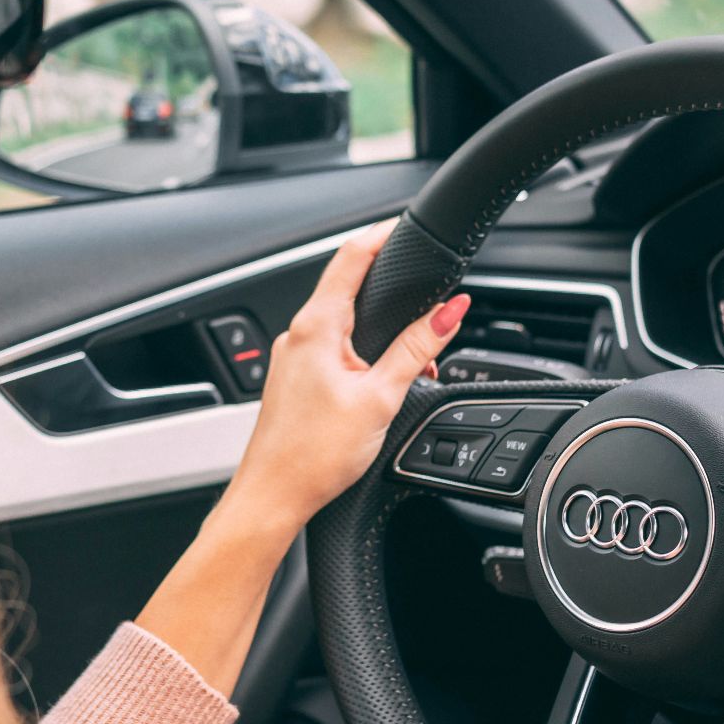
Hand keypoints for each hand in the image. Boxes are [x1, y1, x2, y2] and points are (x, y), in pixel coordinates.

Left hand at [223, 220, 469, 535]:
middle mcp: (297, 335)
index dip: (381, 235)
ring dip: (379, 330)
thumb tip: (450, 310)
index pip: (350, 257)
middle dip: (389, 289)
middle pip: (347, 287)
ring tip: (414, 358)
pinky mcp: (294, 380)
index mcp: (316, 327)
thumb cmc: (313, 455)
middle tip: (425, 291)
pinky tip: (380, 381)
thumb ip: (417, 349)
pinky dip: (361, 353)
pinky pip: (331, 349)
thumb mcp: (380, 396)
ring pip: (341, 323)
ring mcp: (292, 357)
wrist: (272, 497)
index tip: (405, 225)